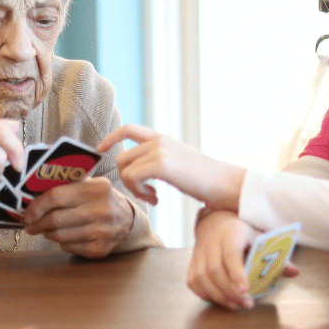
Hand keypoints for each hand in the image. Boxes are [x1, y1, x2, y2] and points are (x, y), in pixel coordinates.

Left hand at [22, 178, 134, 257]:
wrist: (128, 220)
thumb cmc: (102, 199)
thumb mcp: (91, 184)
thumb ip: (68, 185)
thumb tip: (34, 193)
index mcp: (96, 188)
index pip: (56, 196)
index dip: (37, 206)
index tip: (28, 212)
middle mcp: (101, 210)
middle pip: (55, 219)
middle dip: (37, 223)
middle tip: (30, 224)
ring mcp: (101, 231)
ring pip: (60, 236)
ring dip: (47, 233)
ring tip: (44, 229)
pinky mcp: (99, 249)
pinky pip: (69, 247)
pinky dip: (61, 242)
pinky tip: (63, 236)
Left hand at [98, 124, 246, 210]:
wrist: (227, 184)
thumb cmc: (206, 181)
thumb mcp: (180, 164)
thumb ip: (160, 161)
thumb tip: (139, 171)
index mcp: (163, 139)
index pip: (129, 129)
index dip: (111, 138)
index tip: (101, 150)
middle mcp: (159, 141)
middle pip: (122, 156)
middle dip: (127, 179)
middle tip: (145, 194)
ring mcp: (160, 151)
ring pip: (125, 168)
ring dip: (134, 188)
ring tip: (153, 197)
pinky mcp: (162, 164)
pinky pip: (133, 178)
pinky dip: (140, 192)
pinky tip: (157, 199)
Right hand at [187, 209, 298, 309]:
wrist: (216, 218)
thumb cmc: (243, 230)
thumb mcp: (260, 236)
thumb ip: (276, 256)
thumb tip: (294, 272)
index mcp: (231, 232)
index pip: (231, 253)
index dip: (237, 273)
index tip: (246, 290)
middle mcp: (212, 241)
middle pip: (215, 270)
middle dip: (230, 291)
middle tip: (247, 303)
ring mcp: (199, 251)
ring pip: (201, 278)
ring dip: (218, 295)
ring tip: (235, 304)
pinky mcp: (193, 261)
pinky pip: (193, 281)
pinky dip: (204, 293)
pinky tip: (219, 299)